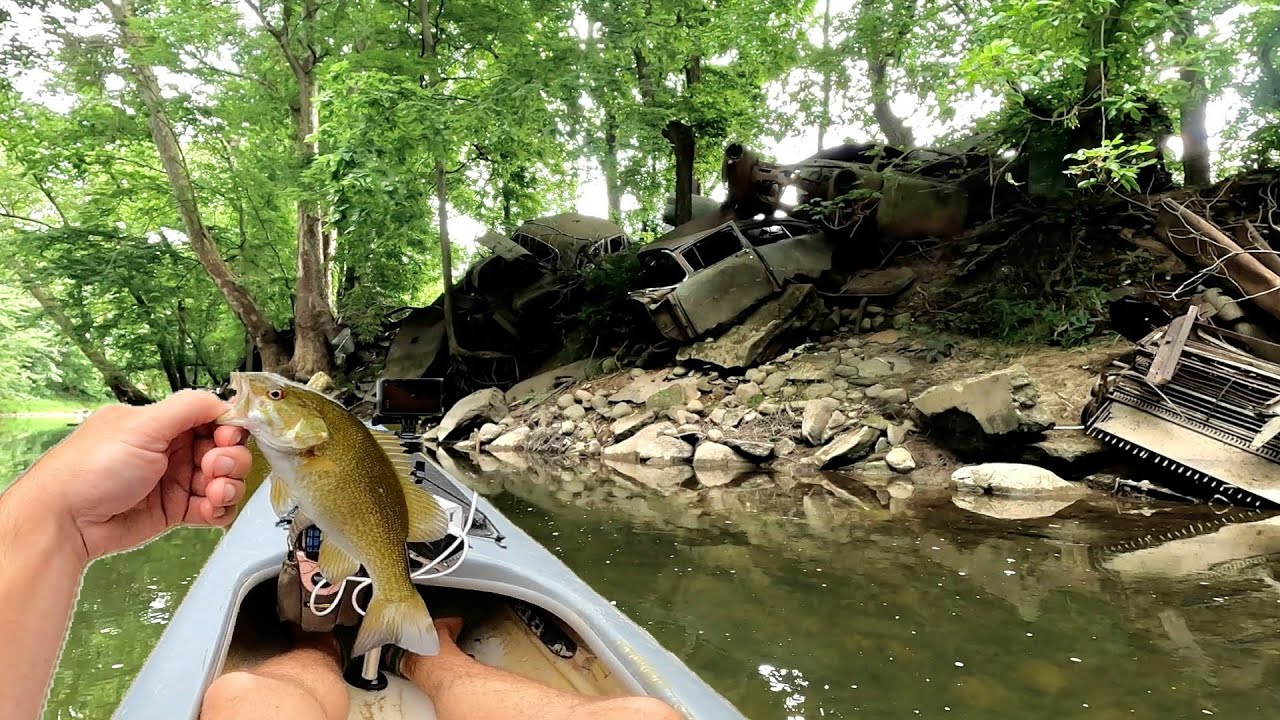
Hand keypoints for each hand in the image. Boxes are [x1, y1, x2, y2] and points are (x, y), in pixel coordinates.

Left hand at [17, 389, 252, 562]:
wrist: (66, 522)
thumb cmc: (90, 470)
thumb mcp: (141, 426)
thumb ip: (187, 407)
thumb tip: (224, 400)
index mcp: (163, 423)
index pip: (214, 418)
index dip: (229, 428)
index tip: (227, 438)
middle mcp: (173, 450)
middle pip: (227, 449)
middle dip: (230, 459)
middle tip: (213, 468)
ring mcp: (177, 481)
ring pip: (227, 479)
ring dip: (229, 486)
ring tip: (213, 493)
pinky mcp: (177, 510)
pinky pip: (216, 508)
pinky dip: (220, 509)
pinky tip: (209, 509)